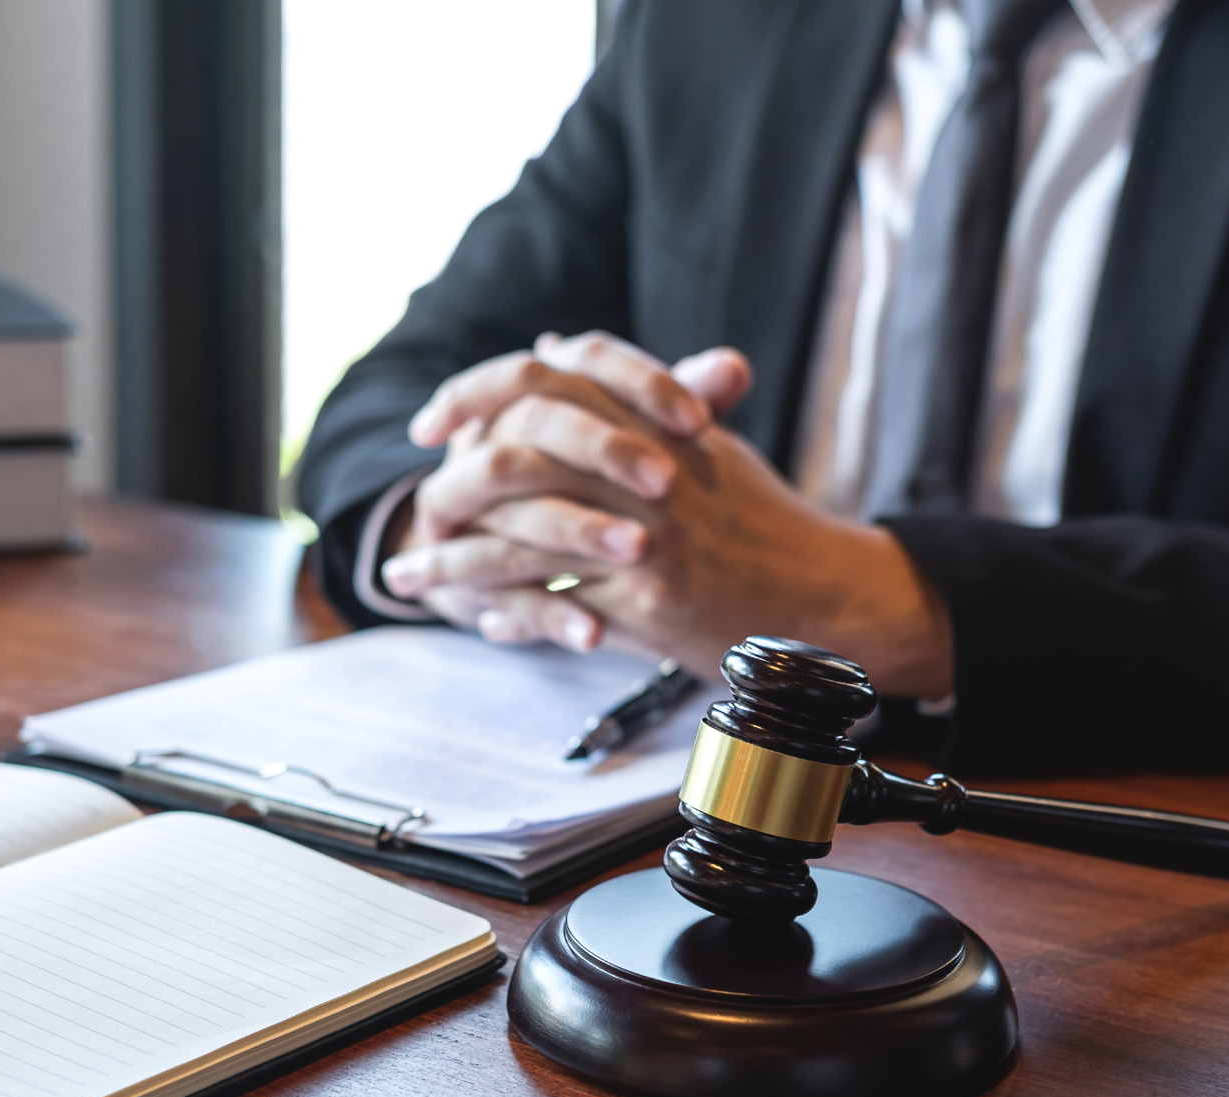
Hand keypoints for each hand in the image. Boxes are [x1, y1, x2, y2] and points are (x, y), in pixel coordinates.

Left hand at [385, 333, 953, 696]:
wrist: (823, 590)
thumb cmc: (758, 521)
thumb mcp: (699, 443)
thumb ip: (627, 395)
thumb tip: (553, 345)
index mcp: (654, 418)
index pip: (546, 379)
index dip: (475, 394)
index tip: (429, 423)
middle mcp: (644, 467)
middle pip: (516, 456)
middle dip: (446, 488)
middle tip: (409, 514)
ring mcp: (645, 532)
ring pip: (520, 536)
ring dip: (452, 562)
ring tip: (406, 580)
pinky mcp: (646, 596)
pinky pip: (553, 600)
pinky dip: (507, 612)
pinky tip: (477, 619)